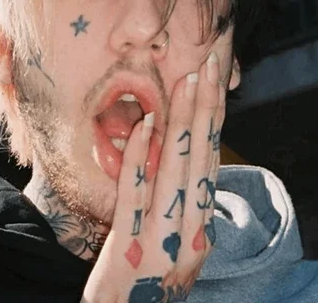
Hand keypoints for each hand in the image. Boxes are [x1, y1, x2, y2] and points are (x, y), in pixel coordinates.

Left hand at [81, 52, 224, 302]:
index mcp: (202, 226)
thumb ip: (185, 200)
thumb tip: (187, 152)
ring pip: (174, 170)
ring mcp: (161, 240)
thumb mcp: (178, 240)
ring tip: (183, 83)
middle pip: (199, 158)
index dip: (214, 118)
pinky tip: (143, 126)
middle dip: (203, 107)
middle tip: (205, 66)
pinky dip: (139, 157)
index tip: (213, 81)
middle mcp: (191, 232)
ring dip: (179, 121)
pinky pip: (134, 194)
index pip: (211, 160)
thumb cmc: (152, 276)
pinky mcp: (128, 247)